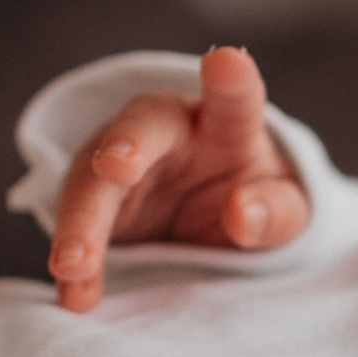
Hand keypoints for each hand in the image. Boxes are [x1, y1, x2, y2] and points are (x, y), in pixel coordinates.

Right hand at [48, 43, 308, 311]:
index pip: (233, 97)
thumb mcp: (284, 211)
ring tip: (73, 269)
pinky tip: (73, 295)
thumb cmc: (256, 198)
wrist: (215, 214)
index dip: (231, 79)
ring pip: (92, 179)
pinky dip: (74, 262)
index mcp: (226, 123)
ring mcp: (120, 163)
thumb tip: (241, 216)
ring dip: (80, 223)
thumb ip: (274, 212)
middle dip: (126, 145)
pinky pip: (75, 226)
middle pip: (141, 128)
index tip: (226, 61)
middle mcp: (166, 130)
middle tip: (113, 168)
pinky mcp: (93, 201)